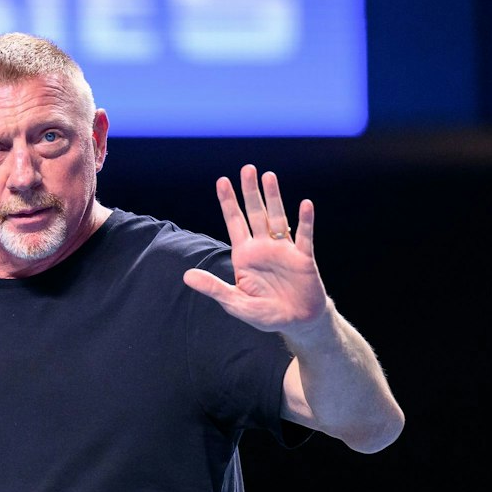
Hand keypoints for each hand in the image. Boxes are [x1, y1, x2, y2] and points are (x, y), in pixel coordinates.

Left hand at [183, 165, 329, 339]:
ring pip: (278, 218)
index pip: (234, 223)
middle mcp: (264, 247)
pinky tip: (305, 204)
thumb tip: (186, 276)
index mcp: (245, 255)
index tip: (222, 181)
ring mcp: (284, 250)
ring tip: (269, 176)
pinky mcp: (303, 258)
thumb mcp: (235, 303)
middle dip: (250, 192)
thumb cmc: (265, 313)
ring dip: (274, 198)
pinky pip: (304, 236)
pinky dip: (305, 221)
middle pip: (255, 214)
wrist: (297, 323)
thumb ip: (214, 288)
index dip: (228, 202)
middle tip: (247, 168)